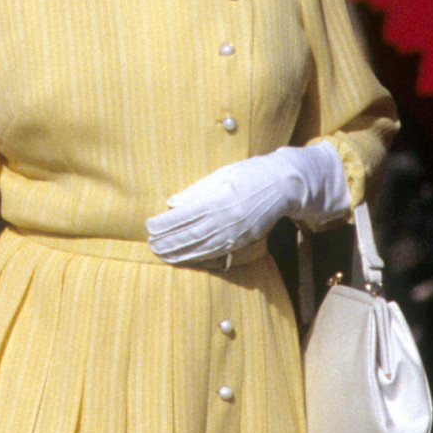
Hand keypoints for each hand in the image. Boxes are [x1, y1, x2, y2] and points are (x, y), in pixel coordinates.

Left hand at [146, 141, 350, 266]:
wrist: (282, 185)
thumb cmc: (250, 174)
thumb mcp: (221, 175)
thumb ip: (196, 191)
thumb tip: (172, 203)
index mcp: (217, 199)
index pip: (184, 216)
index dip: (165, 223)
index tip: (149, 225)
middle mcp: (224, 218)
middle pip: (190, 234)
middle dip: (168, 241)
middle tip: (151, 244)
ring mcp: (234, 231)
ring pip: (201, 246)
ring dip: (179, 252)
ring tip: (161, 254)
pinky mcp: (241, 240)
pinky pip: (215, 252)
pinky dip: (197, 257)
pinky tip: (185, 258)